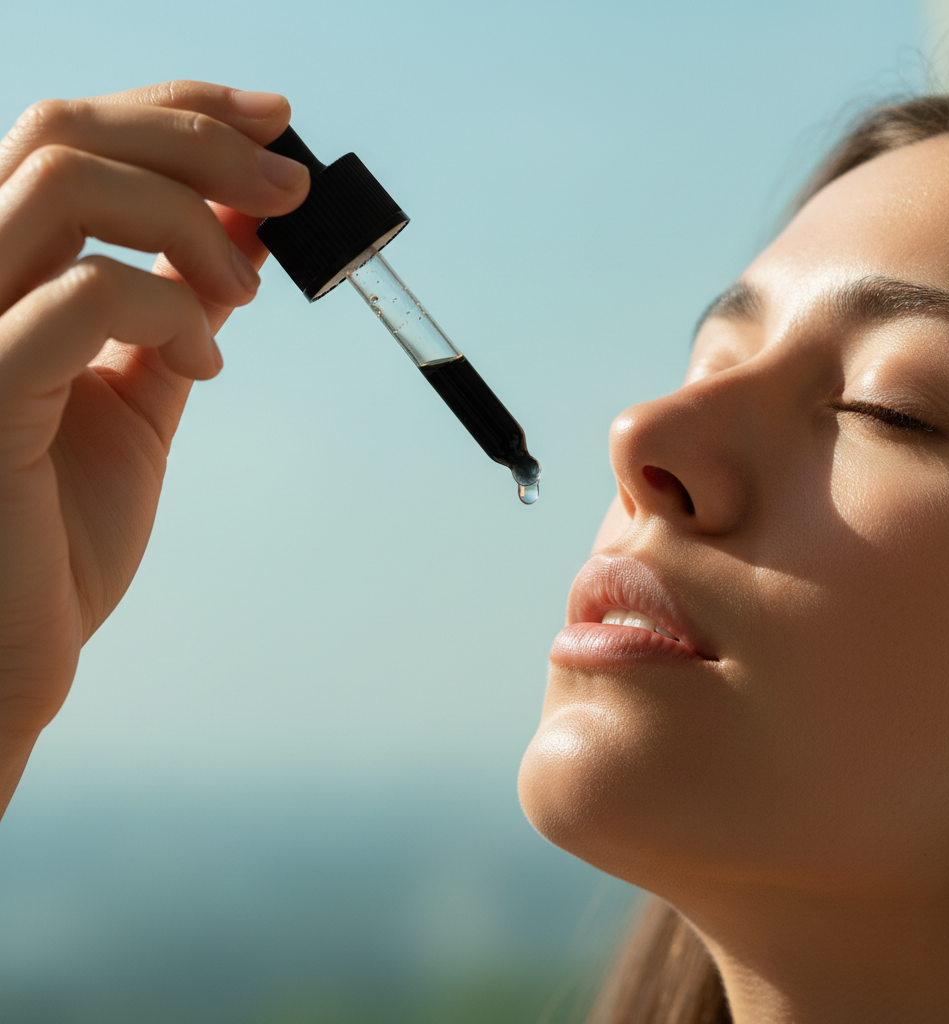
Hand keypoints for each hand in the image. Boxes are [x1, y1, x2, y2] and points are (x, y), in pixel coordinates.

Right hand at [0, 81, 309, 811]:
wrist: (13, 650)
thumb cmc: (60, 535)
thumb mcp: (135, 402)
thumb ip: (176, 312)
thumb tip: (242, 233)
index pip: (70, 138)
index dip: (179, 108)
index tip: (276, 125)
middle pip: (66, 133)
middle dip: (201, 141)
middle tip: (291, 187)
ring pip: (63, 184)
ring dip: (188, 218)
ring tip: (246, 288)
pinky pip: (84, 301)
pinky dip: (171, 312)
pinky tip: (208, 361)